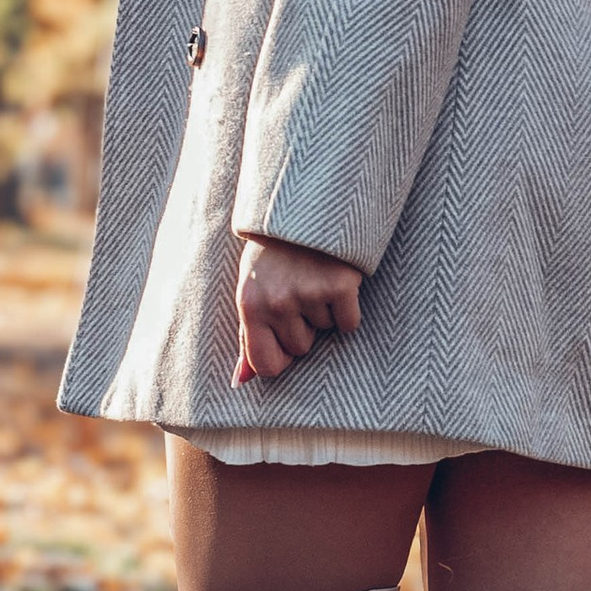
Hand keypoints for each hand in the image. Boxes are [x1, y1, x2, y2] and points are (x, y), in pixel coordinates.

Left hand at [234, 235, 363, 380]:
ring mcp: (309, 293)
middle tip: (300, 289)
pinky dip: (347, 308)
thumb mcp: (252, 291)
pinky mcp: (340, 285)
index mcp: (250, 306)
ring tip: (314, 278)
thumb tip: (241, 382)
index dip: (281, 358)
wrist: (304, 209)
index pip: (267, 365)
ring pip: (326, 332)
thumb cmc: (273, 257)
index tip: (285, 338)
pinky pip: (349, 323)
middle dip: (305, 326)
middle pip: (301, 348)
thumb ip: (249, 338)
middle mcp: (277, 303)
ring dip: (325, 310)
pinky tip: (336, 282)